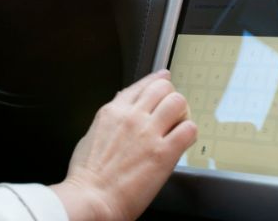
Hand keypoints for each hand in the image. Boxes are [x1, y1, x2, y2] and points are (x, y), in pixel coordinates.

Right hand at [50, 70, 196, 220]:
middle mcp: (132, 117)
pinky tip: (183, 142)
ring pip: (178, 102)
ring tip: (179, 126)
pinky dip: (189, 133)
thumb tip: (116, 111)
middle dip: (170, 97)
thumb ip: (108, 121)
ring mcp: (149, 133)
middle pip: (163, 87)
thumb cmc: (87, 176)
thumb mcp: (91, 137)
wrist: (92, 199)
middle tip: (172, 111)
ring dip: (182, 113)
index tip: (164, 78)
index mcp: (113, 112)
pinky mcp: (164, 153)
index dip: (157, 80)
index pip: (142, 85)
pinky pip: (189, 129)